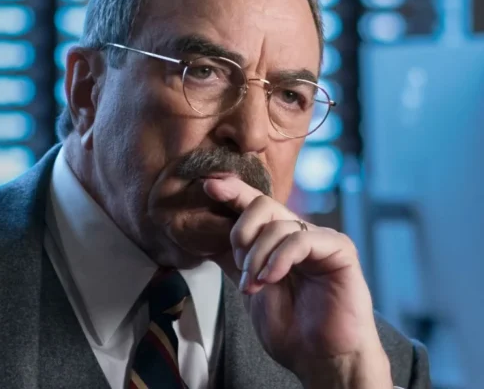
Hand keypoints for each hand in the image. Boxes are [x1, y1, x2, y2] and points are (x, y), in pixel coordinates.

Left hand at [204, 177, 391, 387]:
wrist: (320, 360)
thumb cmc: (290, 329)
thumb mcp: (249, 288)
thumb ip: (232, 260)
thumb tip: (204, 234)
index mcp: (278, 241)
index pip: (253, 206)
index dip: (232, 192)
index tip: (208, 184)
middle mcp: (299, 234)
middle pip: (262, 204)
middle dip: (241, 232)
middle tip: (239, 266)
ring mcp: (320, 240)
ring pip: (278, 223)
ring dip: (257, 256)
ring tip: (254, 285)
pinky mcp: (339, 250)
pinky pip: (301, 239)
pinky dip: (279, 258)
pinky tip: (270, 278)